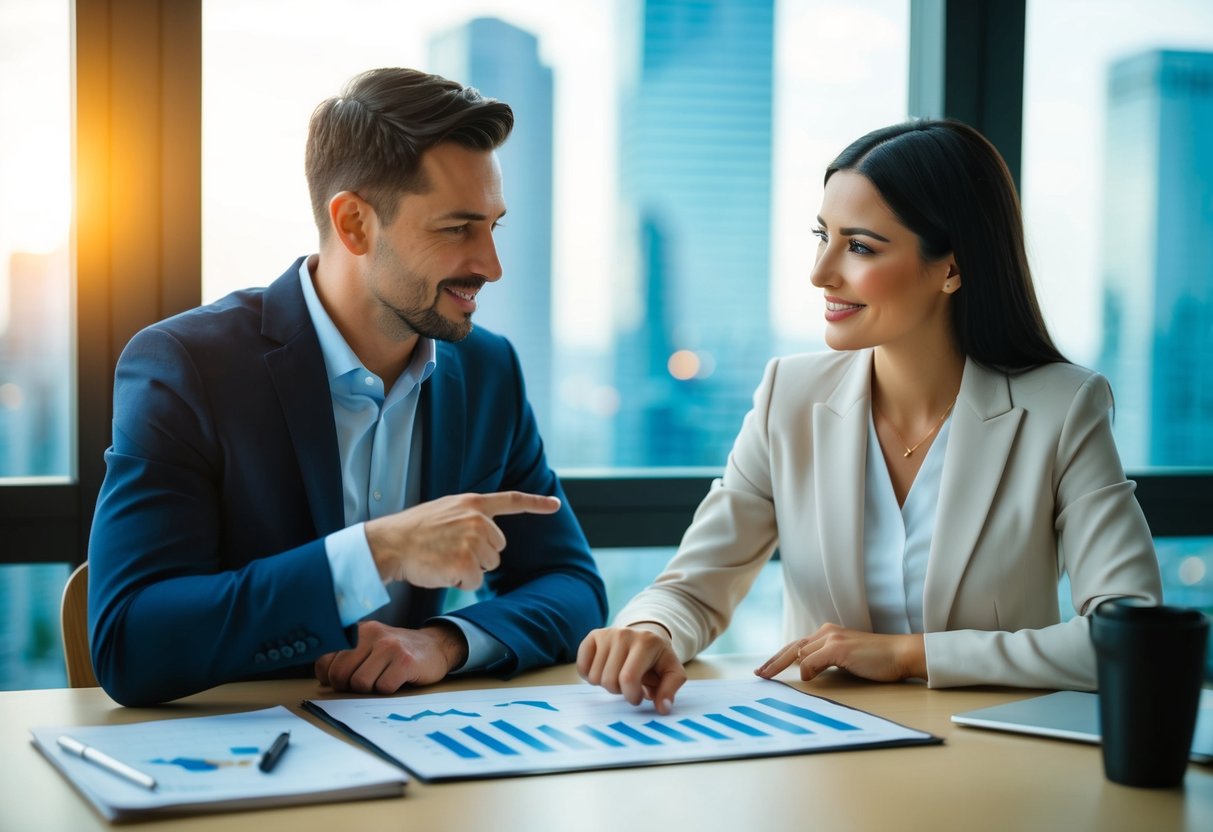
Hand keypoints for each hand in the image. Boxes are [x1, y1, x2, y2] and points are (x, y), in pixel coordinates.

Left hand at [314, 620, 468, 693]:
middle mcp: (371, 634)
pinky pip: (383, 688)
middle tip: (366, 682)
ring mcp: (389, 646)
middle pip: (340, 674)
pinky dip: (388, 690)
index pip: (324, 660)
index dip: (331, 678)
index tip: (344, 679)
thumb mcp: (369, 646)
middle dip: (349, 687)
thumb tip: (326, 681)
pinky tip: (397, 680)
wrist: (435, 646)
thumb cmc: (396, 653)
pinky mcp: (405, 661)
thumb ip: (346, 657)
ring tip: (383, 678)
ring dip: (371, 689)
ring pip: (360, 684)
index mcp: (357, 630)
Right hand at [365, 491, 560, 590]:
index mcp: (473, 504)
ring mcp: (473, 542)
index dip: (536, 504)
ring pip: (488, 567)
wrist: (390, 544)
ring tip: (443, 558)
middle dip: (479, 555)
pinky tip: (442, 570)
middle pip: (498, 549)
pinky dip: (460, 582)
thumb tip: (489, 533)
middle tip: (449, 549)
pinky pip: (474, 583)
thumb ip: (470, 515)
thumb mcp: (445, 510)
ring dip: (469, 569)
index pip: (511, 500)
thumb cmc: (414, 531)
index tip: (555, 505)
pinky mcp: (466, 564)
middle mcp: (478, 520)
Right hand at [576, 624, 686, 713]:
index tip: (638, 697)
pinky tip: (604, 670)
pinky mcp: (593, 636)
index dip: (631, 696)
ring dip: (605, 684)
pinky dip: (589, 676)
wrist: (645, 638)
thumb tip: (662, 708)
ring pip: (594, 677)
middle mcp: (625, 634)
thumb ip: (670, 691)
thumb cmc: (657, 661)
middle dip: (619, 692)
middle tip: (628, 686)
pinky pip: (581, 668)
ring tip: (618, 676)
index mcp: (646, 642)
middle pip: (609, 680)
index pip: (628, 678)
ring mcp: (607, 634)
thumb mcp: (672, 672)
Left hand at [755, 624, 925, 682]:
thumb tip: (807, 672)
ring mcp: (832, 639)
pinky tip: (807, 678)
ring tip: (767, 677)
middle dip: (772, 661)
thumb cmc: (878, 660)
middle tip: (758, 674)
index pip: (796, 646)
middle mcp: (827, 633)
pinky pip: (813, 660)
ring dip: (781, 665)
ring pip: (798, 652)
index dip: (779, 658)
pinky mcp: (839, 648)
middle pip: (791, 647)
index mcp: (828, 634)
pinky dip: (807, 670)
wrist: (902, 653)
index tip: (766, 669)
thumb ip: (827, 661)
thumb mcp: (846, 659)